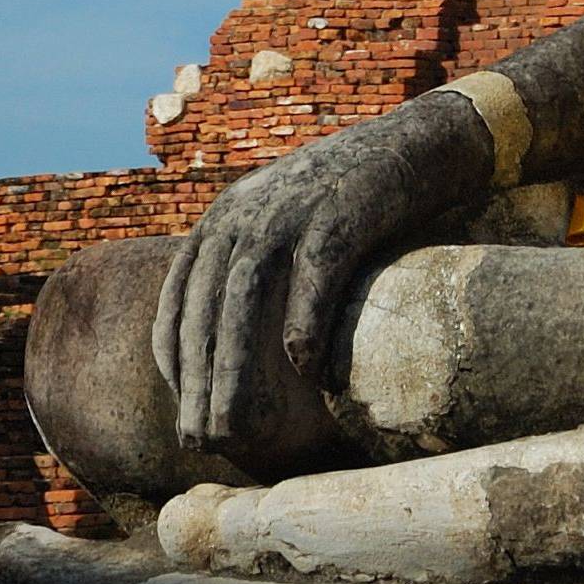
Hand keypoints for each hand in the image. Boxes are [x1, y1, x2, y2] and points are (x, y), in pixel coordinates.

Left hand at [150, 90, 495, 460]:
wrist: (410, 144)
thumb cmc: (346, 201)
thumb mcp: (280, 222)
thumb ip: (248, 267)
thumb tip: (225, 345)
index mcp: (224, 217)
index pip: (177, 298)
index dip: (173, 360)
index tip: (183, 410)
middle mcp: (244, 213)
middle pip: (205, 306)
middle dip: (197, 379)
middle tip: (202, 439)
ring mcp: (290, 211)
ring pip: (246, 299)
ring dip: (236, 366)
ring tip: (240, 425)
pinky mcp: (339, 215)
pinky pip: (314, 279)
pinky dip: (305, 327)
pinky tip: (310, 374)